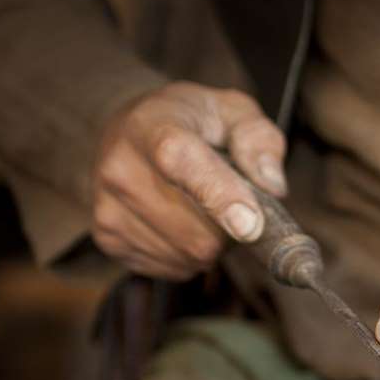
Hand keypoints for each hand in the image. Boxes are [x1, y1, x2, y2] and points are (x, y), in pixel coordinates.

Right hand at [91, 81, 286, 279]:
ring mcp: (108, 208)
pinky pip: (175, 268)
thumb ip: (258, 139)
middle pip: (197, 231)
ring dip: (213, 242)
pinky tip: (180, 222)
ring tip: (200, 206)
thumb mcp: (233, 111)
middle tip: (228, 198)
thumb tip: (271, 184)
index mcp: (152, 126)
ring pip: (190, 255)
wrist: (128, 131)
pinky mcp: (108, 239)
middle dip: (231, 226)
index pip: (181, 162)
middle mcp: (121, 168)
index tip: (250, 225)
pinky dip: (190, 254)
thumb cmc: (190, 122)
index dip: (218, 195)